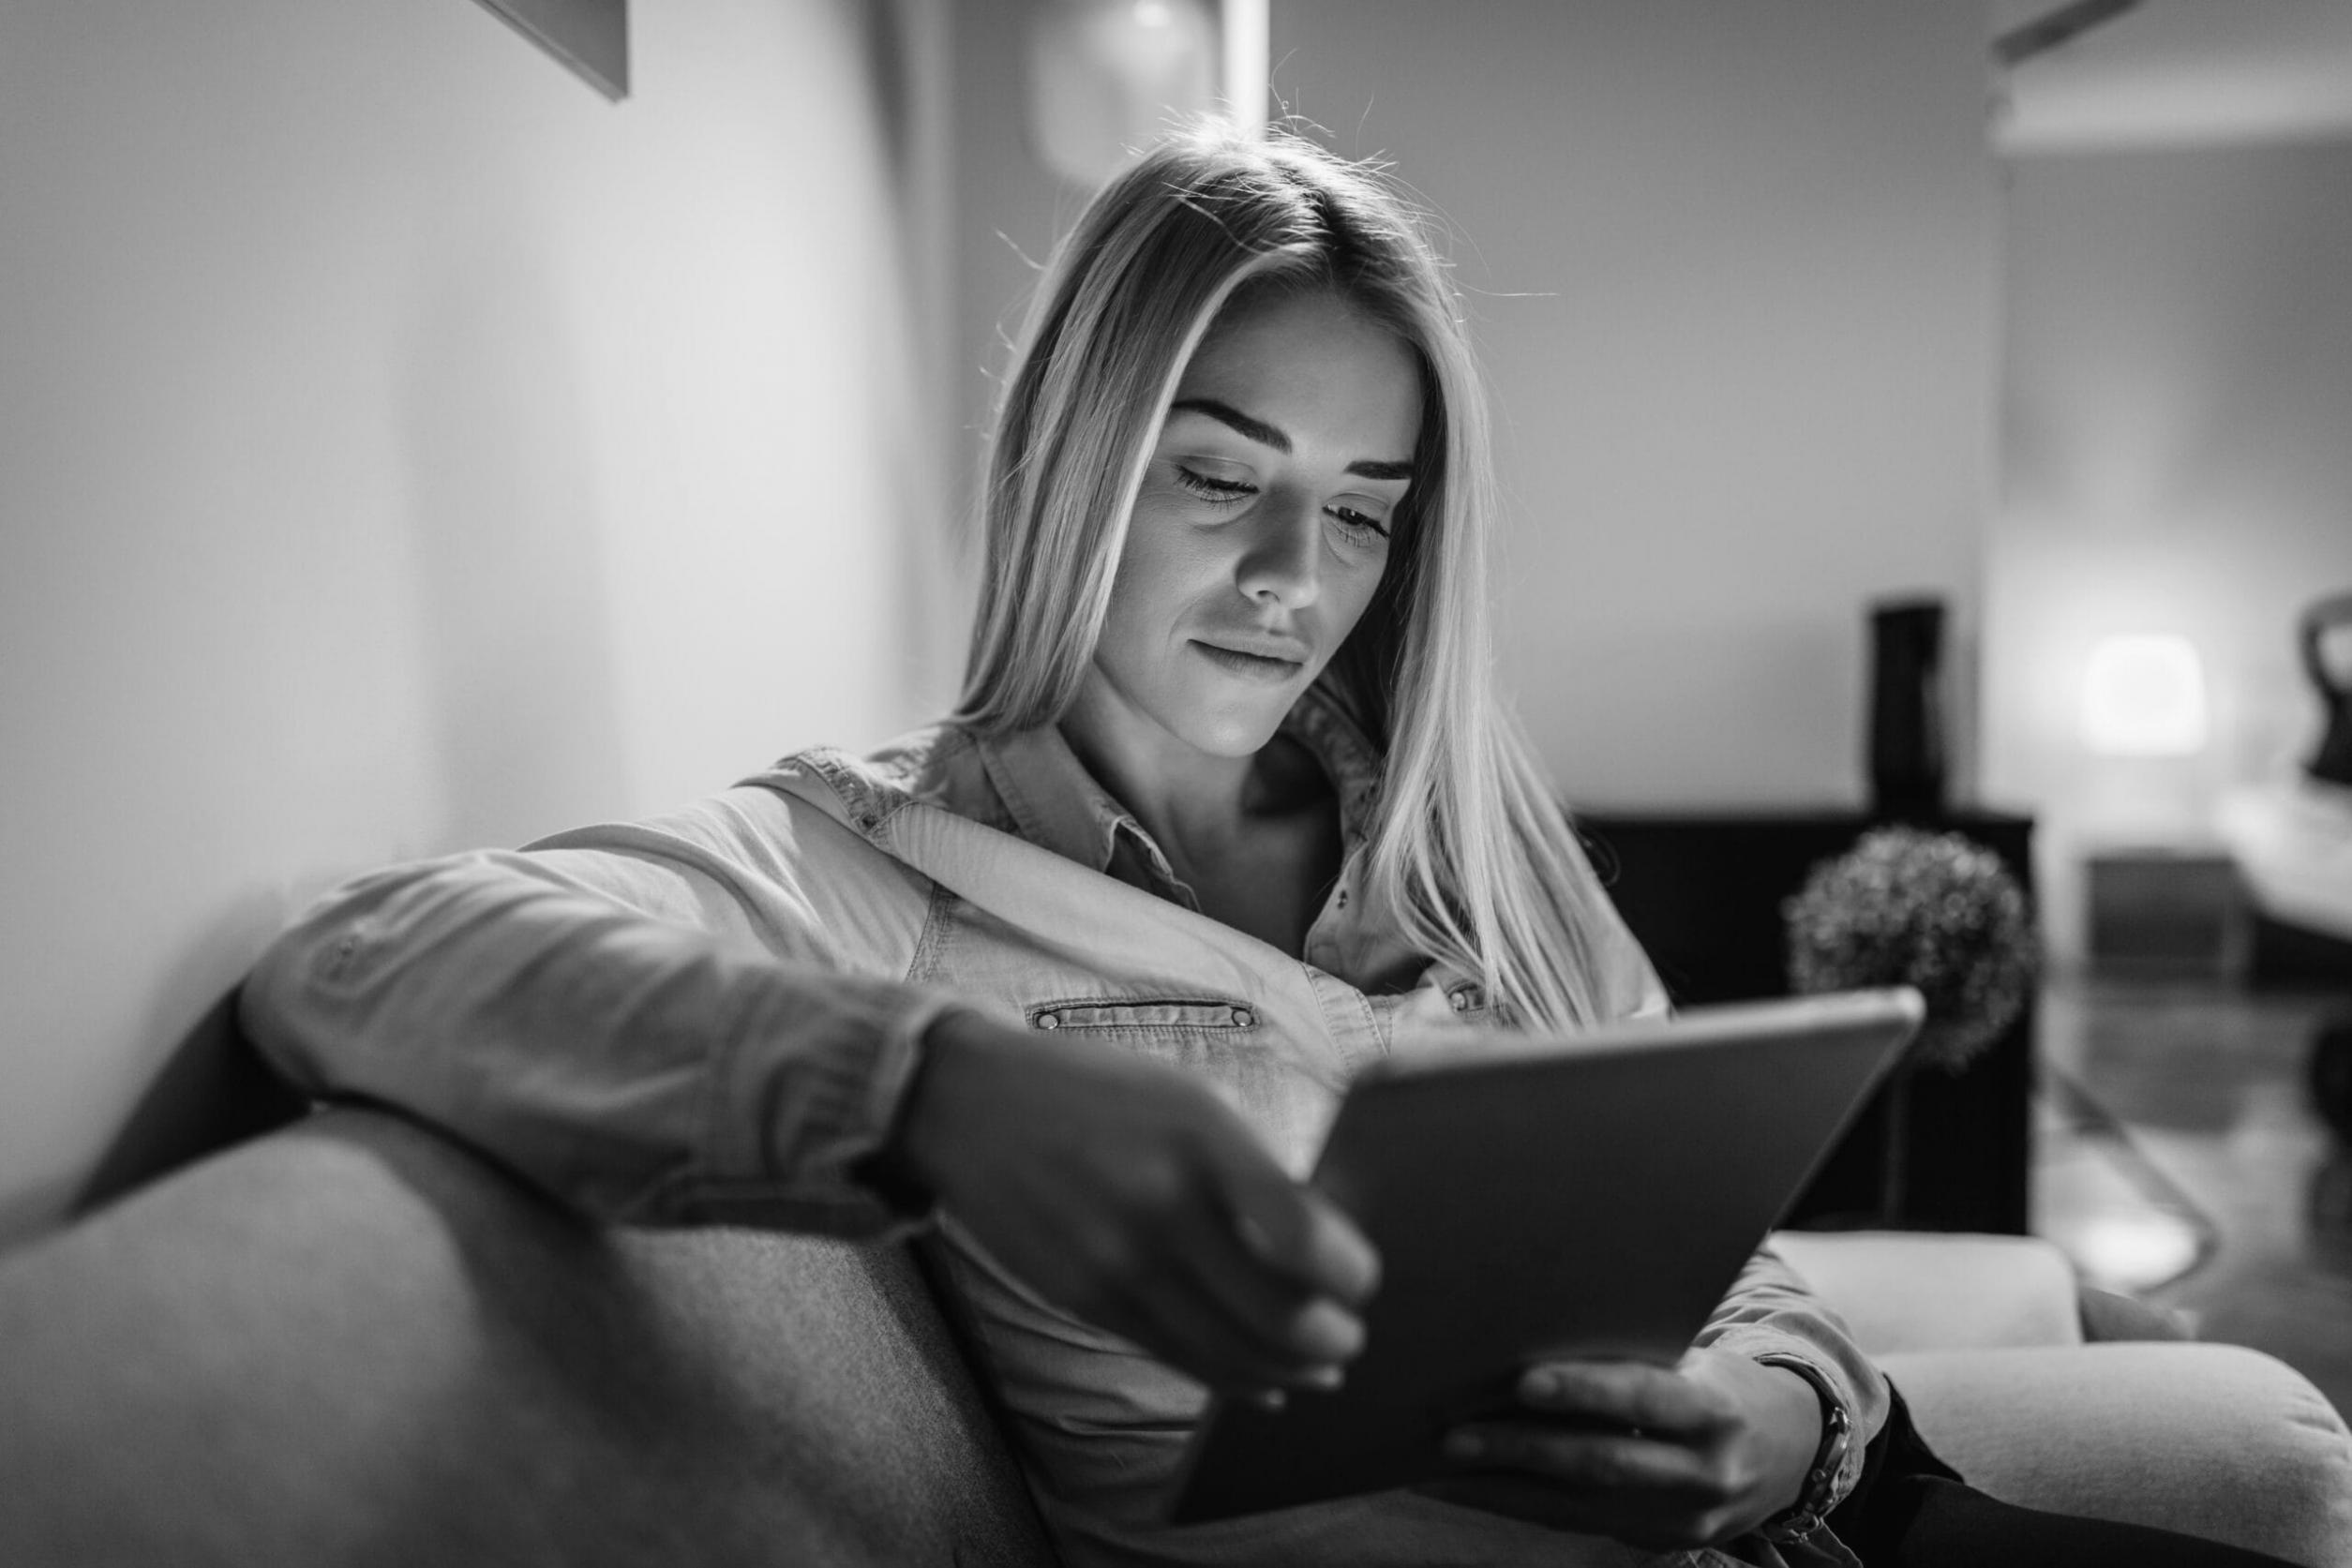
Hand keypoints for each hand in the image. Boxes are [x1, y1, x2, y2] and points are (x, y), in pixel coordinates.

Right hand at [890, 1008, 1379, 1396]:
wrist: (966, 1104)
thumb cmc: (1094, 1093)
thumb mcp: (1183, 1097)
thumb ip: (1247, 1167)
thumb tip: (1322, 1242)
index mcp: (1200, 1136)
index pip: (1300, 1232)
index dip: (1349, 1273)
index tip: (1363, 1277)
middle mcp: (1161, 1205)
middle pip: (1277, 1314)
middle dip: (1332, 1337)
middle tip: (1351, 1334)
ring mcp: (1118, 1261)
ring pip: (1232, 1354)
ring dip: (1291, 1369)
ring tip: (1322, 1364)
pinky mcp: (1086, 1299)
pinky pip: (1178, 1358)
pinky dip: (1233, 1379)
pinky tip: (1262, 1380)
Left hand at [1417, 1347, 1822, 1550]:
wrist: (1791, 1450)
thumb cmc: (1720, 1383)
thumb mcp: (1697, 1359)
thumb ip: (1635, 1356)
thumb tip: (1536, 1329)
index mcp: (1717, 1411)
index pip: (1647, 1399)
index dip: (1587, 1389)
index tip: (1524, 1380)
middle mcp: (1705, 1473)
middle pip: (1602, 1463)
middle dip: (1521, 1449)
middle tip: (1452, 1434)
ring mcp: (1683, 1519)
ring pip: (1578, 1505)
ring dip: (1501, 1488)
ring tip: (1437, 1468)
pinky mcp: (1658, 1542)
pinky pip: (1577, 1523)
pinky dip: (1519, 1504)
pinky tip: (1472, 1488)